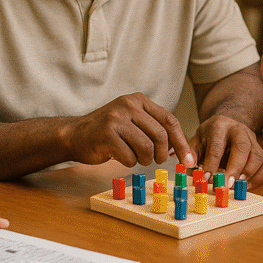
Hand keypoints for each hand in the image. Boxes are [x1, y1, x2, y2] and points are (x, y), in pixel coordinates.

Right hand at [66, 93, 194, 167]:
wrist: (74, 134)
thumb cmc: (109, 132)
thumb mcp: (132, 120)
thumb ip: (154, 128)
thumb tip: (180, 149)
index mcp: (138, 100)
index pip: (169, 120)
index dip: (180, 141)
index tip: (187, 159)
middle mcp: (128, 106)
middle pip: (160, 135)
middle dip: (162, 154)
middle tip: (156, 160)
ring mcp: (116, 119)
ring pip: (146, 148)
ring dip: (145, 159)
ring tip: (136, 157)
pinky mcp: (106, 135)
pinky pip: (130, 157)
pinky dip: (129, 162)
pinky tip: (120, 156)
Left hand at [189, 115, 262, 187]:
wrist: (228, 126)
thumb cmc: (210, 137)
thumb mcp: (197, 141)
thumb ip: (191, 153)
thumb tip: (189, 166)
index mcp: (220, 125)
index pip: (217, 145)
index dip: (212, 163)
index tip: (207, 179)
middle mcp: (239, 130)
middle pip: (242, 147)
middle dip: (235, 168)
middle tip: (228, 185)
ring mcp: (253, 139)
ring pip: (258, 155)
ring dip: (249, 174)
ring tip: (238, 187)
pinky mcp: (262, 149)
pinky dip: (260, 177)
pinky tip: (247, 186)